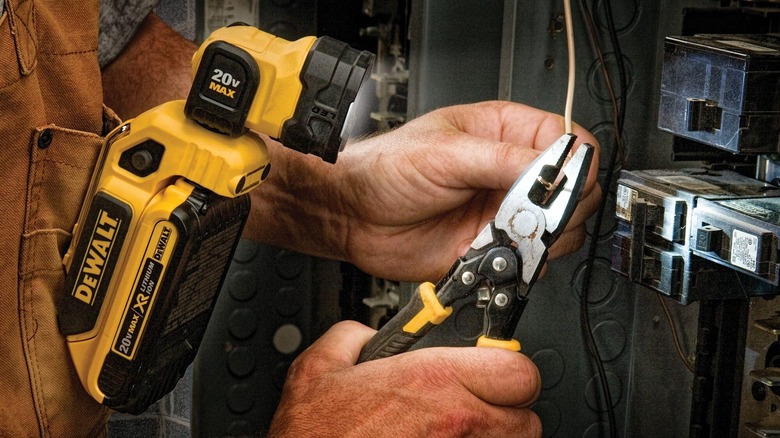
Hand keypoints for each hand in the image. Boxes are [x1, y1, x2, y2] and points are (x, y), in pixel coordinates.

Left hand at [245, 100, 600, 281]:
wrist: (352, 216)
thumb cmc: (385, 168)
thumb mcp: (445, 152)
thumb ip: (501, 159)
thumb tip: (552, 168)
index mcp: (505, 133)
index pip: (570, 143)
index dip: (573, 165)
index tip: (554, 184)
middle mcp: (510, 173)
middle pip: (575, 190)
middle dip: (560, 206)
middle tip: (525, 210)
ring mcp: (504, 212)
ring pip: (560, 230)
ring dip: (541, 236)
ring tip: (503, 230)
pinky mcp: (493, 247)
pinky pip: (530, 260)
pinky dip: (522, 262)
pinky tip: (493, 251)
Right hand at [267, 321, 541, 437]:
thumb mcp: (317, 369)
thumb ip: (352, 336)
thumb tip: (366, 334)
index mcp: (432, 383)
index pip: (518, 370)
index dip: (508, 366)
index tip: (492, 368)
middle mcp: (457, 425)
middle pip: (528, 416)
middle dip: (509, 409)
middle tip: (482, 405)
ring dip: (496, 436)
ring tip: (462, 431)